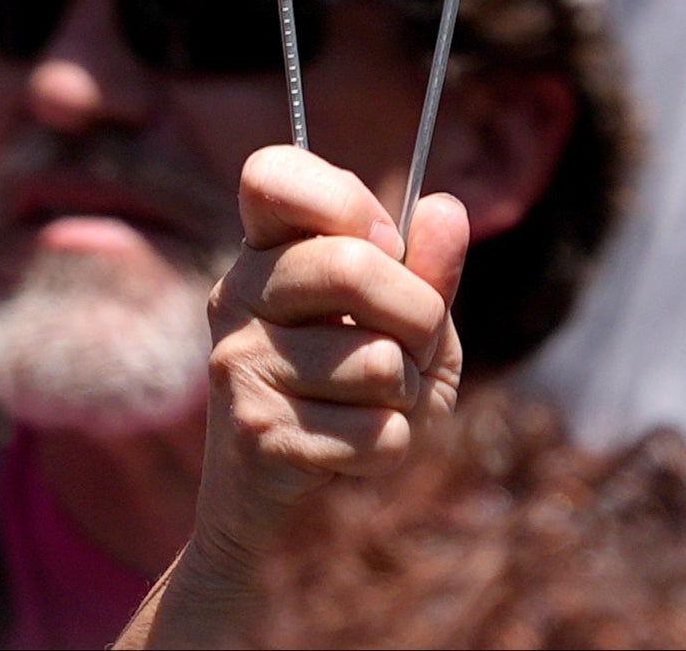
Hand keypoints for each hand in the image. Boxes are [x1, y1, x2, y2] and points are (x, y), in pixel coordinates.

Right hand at [141, 142, 471, 642]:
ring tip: (368, 407)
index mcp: (264, 252)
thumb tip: (449, 207)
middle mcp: (236, 296)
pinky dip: (392, 449)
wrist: (277, 512)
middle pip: (354, 266)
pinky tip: (351, 453)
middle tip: (413, 349)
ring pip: (380, 361)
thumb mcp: (402, 329)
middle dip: (419, 316)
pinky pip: (376, 432)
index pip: (269, 173)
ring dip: (405, 395)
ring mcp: (239, 365)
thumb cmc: (350, 399)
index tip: (381, 243)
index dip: (343, 200)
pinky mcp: (258, 435)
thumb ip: (427, 272)